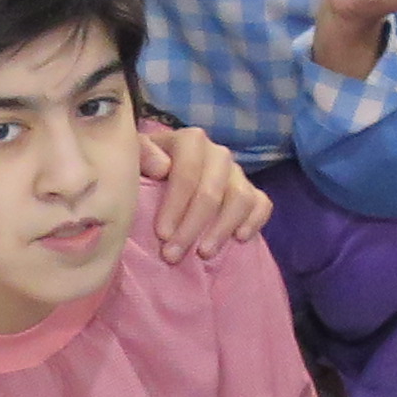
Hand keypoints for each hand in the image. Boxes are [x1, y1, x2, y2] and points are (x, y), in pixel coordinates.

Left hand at [137, 120, 272, 258]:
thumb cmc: (145, 172)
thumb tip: (162, 168)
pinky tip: (240, 239)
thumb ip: (141, 155)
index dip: (176, 203)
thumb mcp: (134, 158)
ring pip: (240, 197)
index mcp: (190, 141)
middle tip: (173, 255)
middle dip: (192, 225)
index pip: (187, 170)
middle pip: (212, 189)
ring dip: (222, 228)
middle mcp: (217, 153)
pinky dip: (255, 220)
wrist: (161, 178)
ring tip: (203, 253)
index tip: (161, 234)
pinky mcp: (252, 191)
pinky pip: (262, 203)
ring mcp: (237, 172)